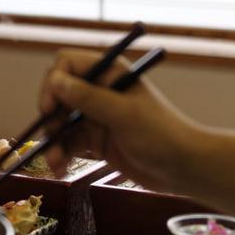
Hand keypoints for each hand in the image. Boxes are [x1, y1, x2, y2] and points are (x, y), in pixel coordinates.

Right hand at [37, 48, 198, 192]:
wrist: (184, 168)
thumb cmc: (161, 134)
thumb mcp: (124, 115)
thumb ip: (89, 98)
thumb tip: (55, 81)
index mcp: (108, 73)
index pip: (67, 64)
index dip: (54, 82)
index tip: (50, 107)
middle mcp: (98, 90)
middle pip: (58, 94)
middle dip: (51, 117)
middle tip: (51, 137)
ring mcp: (96, 116)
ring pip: (60, 122)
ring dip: (54, 141)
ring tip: (55, 162)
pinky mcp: (95, 139)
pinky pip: (68, 143)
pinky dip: (61, 154)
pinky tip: (60, 169)